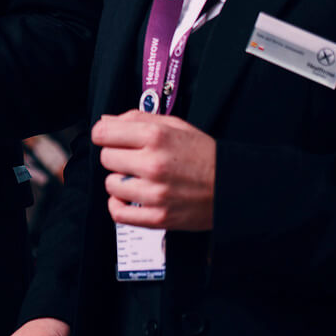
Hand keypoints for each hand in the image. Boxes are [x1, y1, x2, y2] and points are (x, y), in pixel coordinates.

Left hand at [95, 112, 216, 231]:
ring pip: (110, 184)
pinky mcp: (157, 216)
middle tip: (132, 159)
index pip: (102, 132)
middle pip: (105, 157)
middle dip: (116, 156)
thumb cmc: (204, 155)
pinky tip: (130, 198)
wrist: (232, 186)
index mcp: (155, 136)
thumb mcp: (175, 125)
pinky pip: (117, 212)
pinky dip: (118, 206)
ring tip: (137, 178)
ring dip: (119, 181)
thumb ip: (138, 119)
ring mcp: (154, 192)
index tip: (110, 138)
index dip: (104, 134)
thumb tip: (106, 120)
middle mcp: (153, 163)